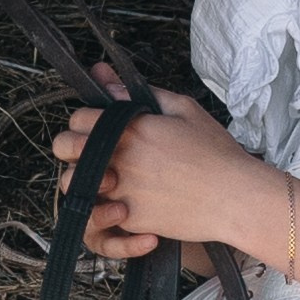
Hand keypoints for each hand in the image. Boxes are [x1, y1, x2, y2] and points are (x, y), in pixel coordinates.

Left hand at [52, 78, 268, 262]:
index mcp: (129, 128)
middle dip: (71, 146)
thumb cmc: (216, 153)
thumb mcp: (183, 109)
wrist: (236, 197)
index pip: (79, 117)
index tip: (98, 127)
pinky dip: (104, 211)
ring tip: (105, 179)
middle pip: (64, 147)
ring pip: (71, 183)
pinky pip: (96, 215)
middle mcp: (118, 158)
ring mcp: (121, 191)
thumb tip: (106, 79)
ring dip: (82, 178)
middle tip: (90, 151)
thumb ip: (139, 93)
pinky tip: (124, 205)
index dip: (86, 120)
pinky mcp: (130, 220)